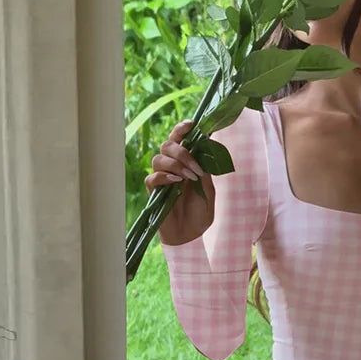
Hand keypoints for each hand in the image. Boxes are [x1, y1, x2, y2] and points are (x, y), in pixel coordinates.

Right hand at [147, 120, 215, 245]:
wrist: (192, 234)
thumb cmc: (200, 212)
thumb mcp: (208, 189)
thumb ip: (205, 171)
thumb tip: (204, 150)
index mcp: (185, 163)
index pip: (180, 139)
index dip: (182, 129)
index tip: (192, 124)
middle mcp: (171, 167)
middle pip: (168, 145)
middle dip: (183, 152)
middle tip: (196, 167)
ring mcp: (161, 178)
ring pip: (159, 158)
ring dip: (176, 165)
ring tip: (189, 178)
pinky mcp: (153, 192)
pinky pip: (152, 177)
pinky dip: (164, 177)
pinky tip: (176, 183)